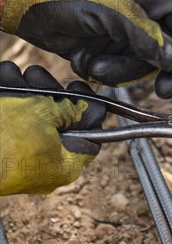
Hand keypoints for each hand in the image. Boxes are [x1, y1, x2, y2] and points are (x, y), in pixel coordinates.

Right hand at [0, 61, 105, 195]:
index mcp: (64, 165)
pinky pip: (8, 109)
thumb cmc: (4, 138)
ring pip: (29, 110)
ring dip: (21, 87)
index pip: (91, 139)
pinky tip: (3, 81)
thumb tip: (81, 109)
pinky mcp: (0, 136)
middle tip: (37, 79)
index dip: (90, 111)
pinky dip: (5, 90)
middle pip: (58, 120)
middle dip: (47, 91)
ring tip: (11, 79)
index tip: (80, 88)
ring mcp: (18, 151)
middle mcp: (43, 162)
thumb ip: (68, 110)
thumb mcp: (43, 115)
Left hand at [2, 0, 171, 99]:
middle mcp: (147, 17)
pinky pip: (123, 73)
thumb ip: (149, 38)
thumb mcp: (113, 11)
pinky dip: (106, 73)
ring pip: (145, 69)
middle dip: (164, 74)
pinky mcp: (114, 52)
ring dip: (122, 72)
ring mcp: (130, 36)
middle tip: (164, 92)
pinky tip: (87, 59)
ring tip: (97, 63)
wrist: (31, 5)